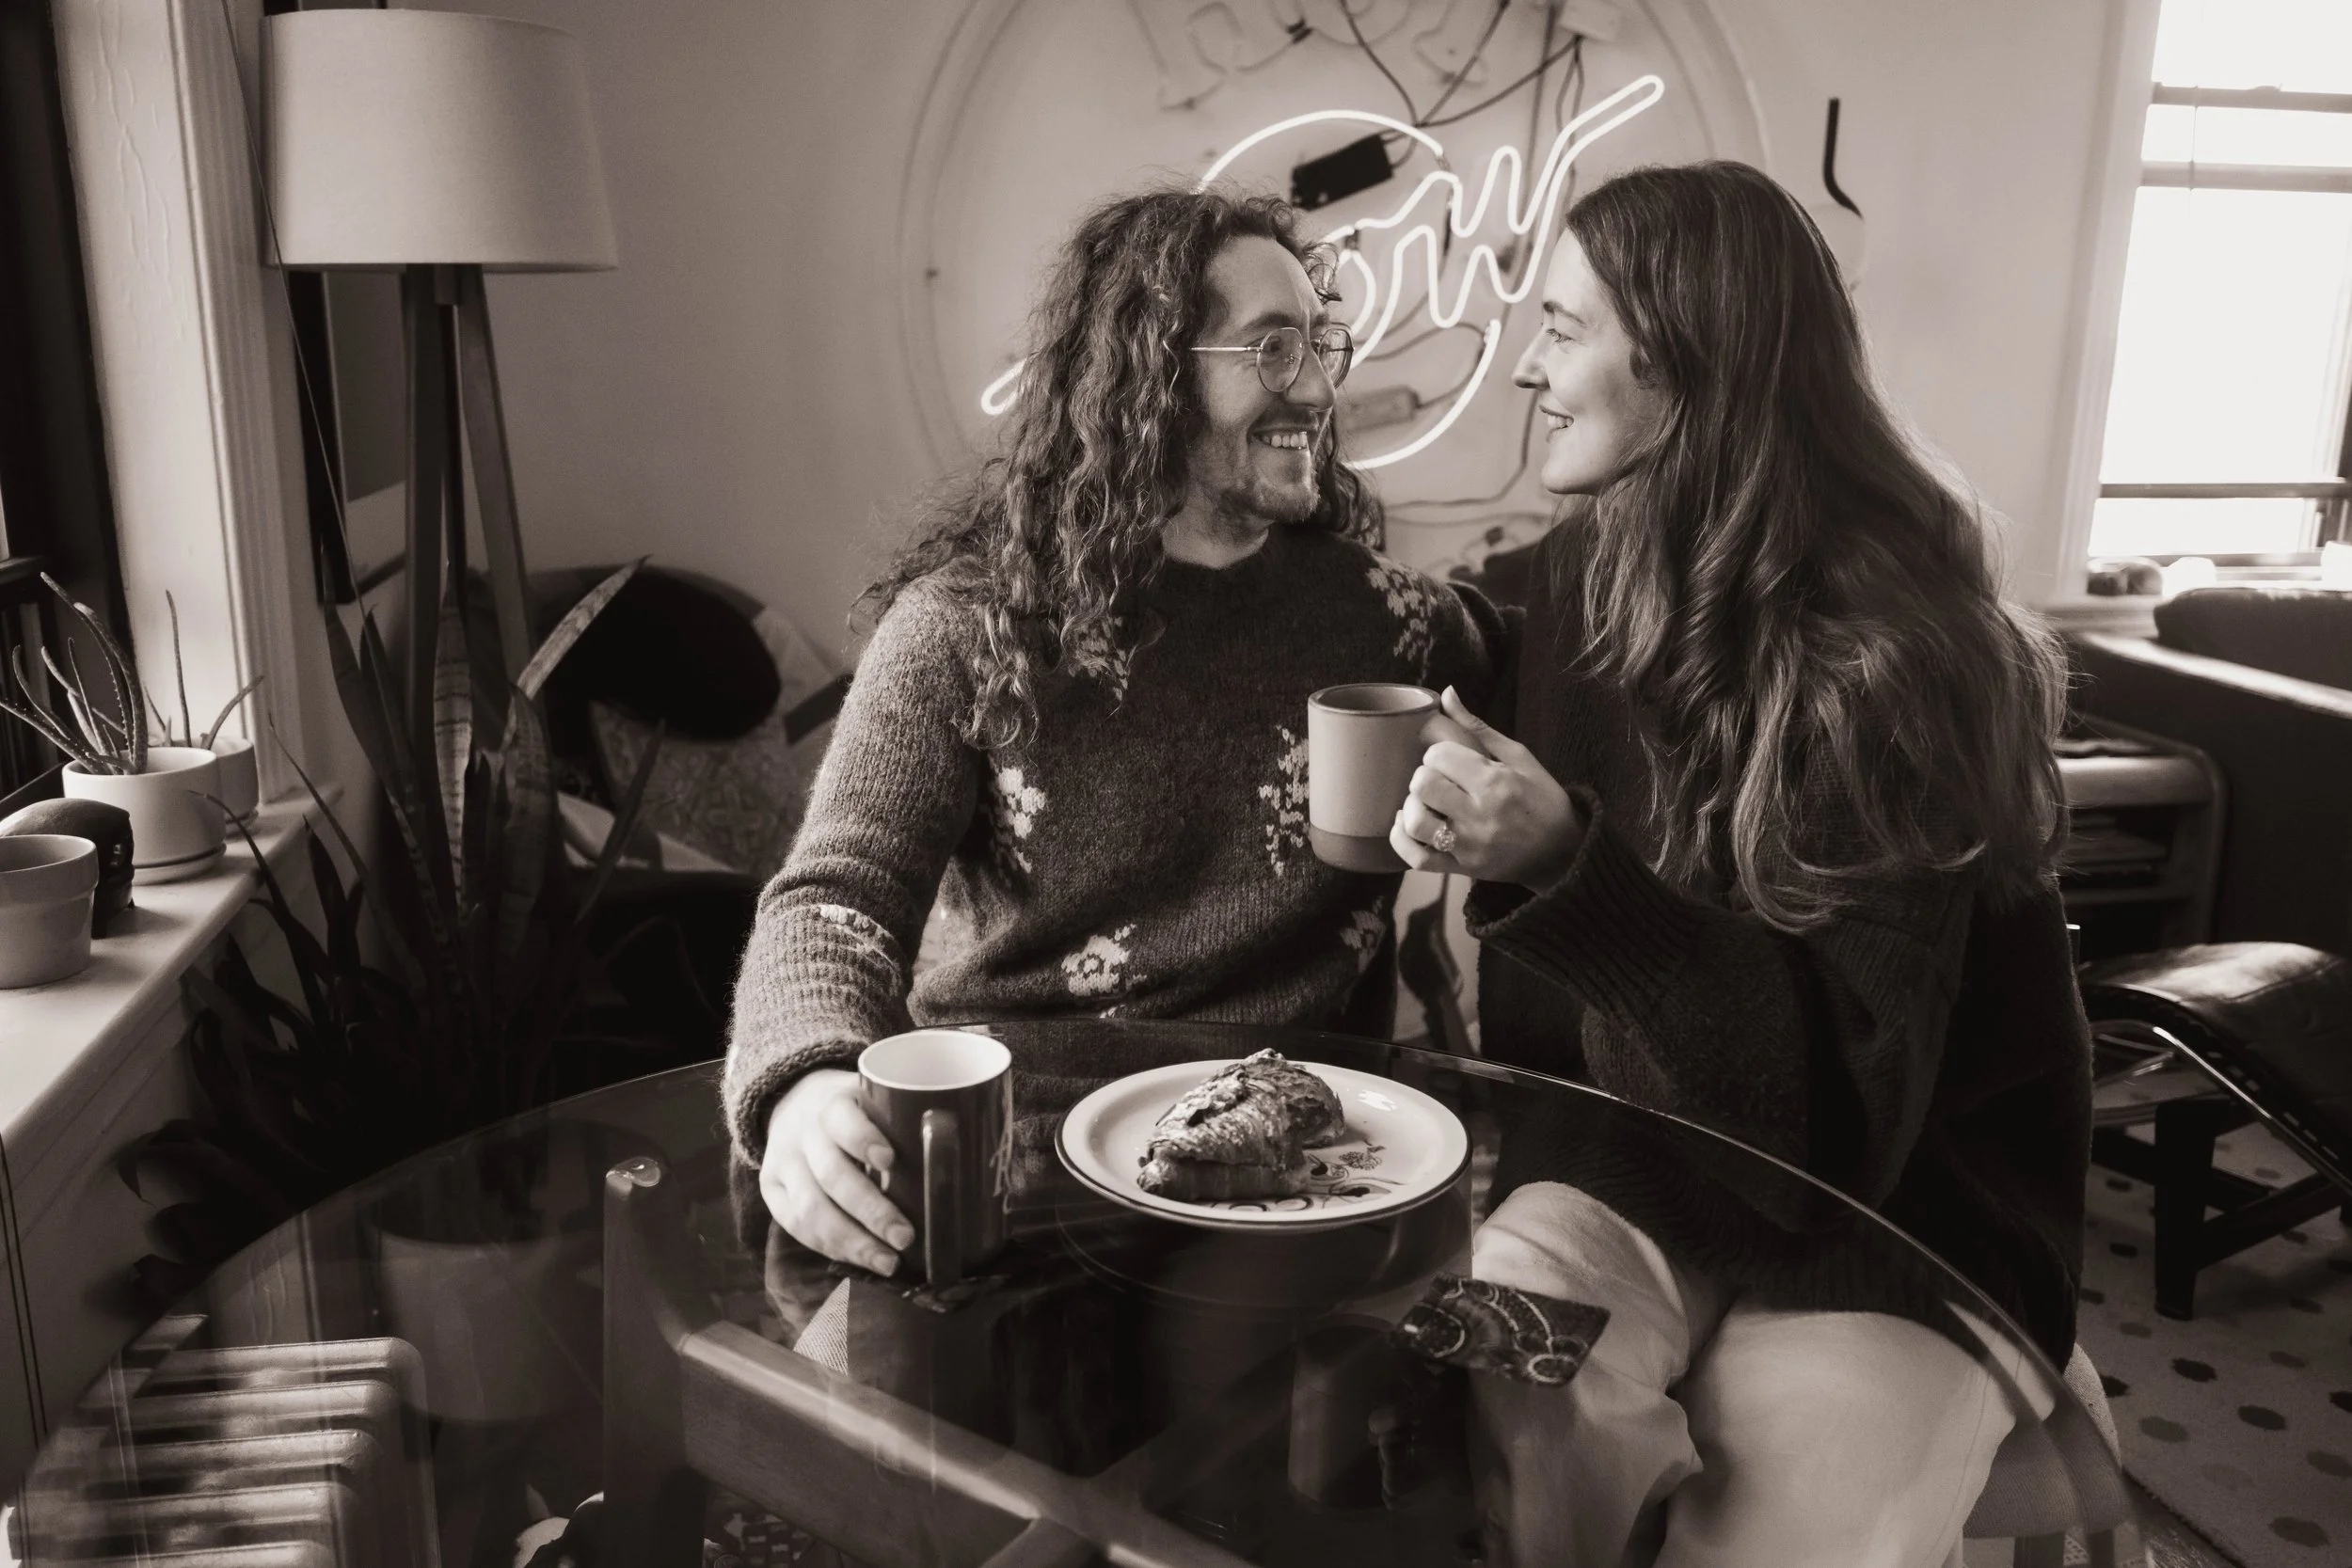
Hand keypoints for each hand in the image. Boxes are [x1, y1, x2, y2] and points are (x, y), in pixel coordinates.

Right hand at [760, 1068, 913, 1273]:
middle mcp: (803, 1133)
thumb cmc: (856, 1109)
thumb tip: (985, 1140)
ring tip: (889, 1262)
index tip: (890, 1160)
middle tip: (906, 1237)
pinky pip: (796, 1226)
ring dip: (852, 1241)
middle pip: (831, 1175)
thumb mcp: (876, 1097)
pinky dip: (831, 1248)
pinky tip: (861, 1259)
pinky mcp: (771, 1190)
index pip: (842, 1118)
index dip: (863, 1139)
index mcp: (833, 1102)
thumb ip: (912, 1115)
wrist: (791, 1102)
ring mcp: (783, 1163)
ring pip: (811, 1209)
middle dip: (870, 1211)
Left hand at [1390, 687, 1582, 887]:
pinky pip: (1417, 859)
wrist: (1564, 851)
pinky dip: (1401, 840)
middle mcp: (1480, 814)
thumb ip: (1477, 727)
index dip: (1437, 753)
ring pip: (1416, 822)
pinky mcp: (1463, 869)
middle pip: (1422, 785)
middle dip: (1422, 777)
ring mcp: (1470, 845)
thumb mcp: (1518, 757)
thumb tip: (1446, 693)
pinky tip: (1407, 825)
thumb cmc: (1543, 799)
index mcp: (1495, 781)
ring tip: (1424, 803)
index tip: (1448, 759)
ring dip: (1411, 807)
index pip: (1439, 756)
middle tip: (1435, 779)